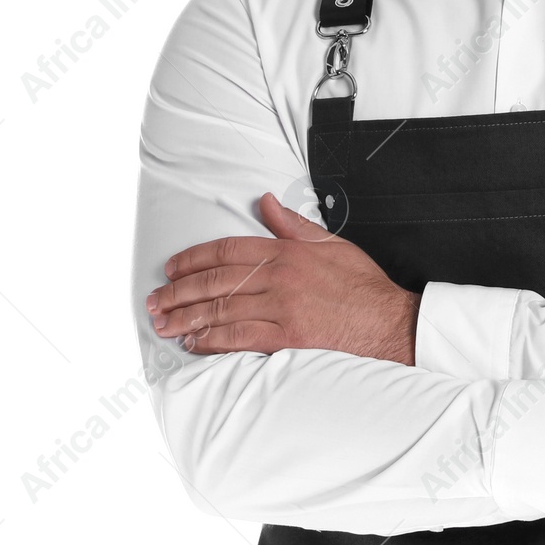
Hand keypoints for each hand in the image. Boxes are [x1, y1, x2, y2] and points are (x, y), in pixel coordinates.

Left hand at [147, 193, 420, 363]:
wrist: (389, 322)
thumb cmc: (361, 285)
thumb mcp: (331, 243)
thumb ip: (293, 224)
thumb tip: (266, 201)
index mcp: (287, 251)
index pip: (228, 249)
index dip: (194, 258)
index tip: (173, 268)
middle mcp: (279, 277)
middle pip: (216, 281)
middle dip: (179, 290)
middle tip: (156, 300)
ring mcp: (281, 308)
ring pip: (221, 310)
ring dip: (186, 317)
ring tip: (164, 324)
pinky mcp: (286, 337)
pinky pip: (238, 337)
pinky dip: (211, 340)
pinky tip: (194, 342)